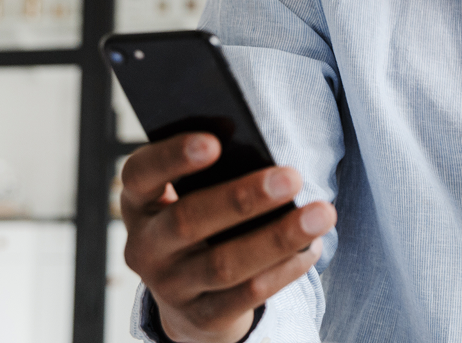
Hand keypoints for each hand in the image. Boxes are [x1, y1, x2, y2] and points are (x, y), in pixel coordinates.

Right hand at [120, 133, 336, 342]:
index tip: (214, 142)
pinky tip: (313, 248)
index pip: (140, 174)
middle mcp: (145, 247)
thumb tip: (262, 155)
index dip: (172, 157)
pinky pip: (247, 295)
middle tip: (293, 176)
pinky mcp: (201, 318)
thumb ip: (215, 173)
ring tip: (322, 213)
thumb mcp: (193, 194)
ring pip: (225, 264)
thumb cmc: (202, 218)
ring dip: (278, 237)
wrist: (189, 295)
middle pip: (189, 220)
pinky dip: (284, 270)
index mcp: (140, 203)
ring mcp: (170, 287)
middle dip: (244, 198)